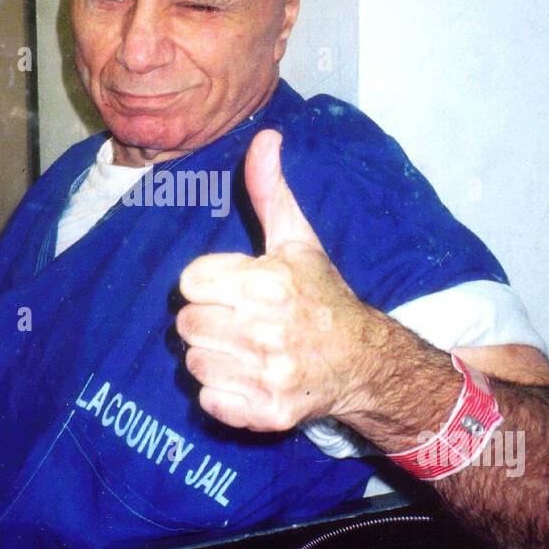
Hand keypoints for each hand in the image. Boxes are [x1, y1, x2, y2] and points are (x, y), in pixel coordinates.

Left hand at [177, 129, 384, 431]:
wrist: (361, 361)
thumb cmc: (320, 296)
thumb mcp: (297, 240)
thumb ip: (270, 191)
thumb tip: (264, 136)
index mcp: (267, 282)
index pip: (189, 281)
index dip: (208, 284)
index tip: (235, 289)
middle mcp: (266, 329)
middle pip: (186, 322)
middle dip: (208, 320)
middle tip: (240, 321)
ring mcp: (267, 374)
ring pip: (193, 361)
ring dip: (213, 356)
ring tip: (245, 349)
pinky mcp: (266, 412)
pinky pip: (209, 400)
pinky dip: (222, 393)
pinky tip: (248, 378)